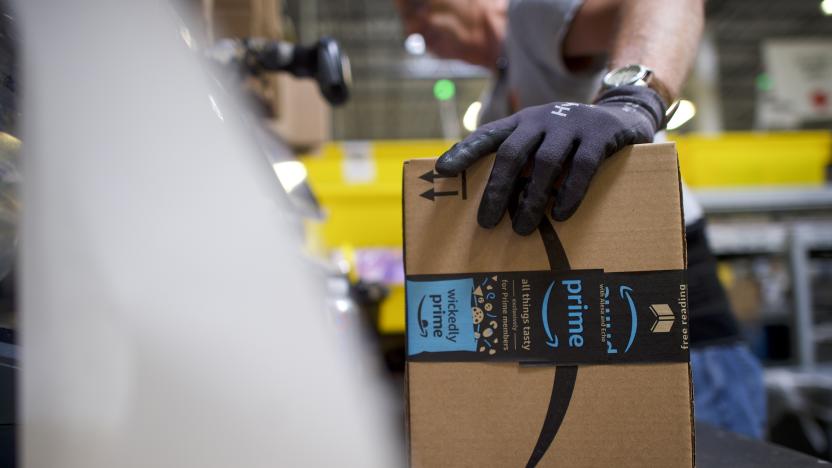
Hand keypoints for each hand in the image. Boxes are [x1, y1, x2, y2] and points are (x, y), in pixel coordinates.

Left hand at [436, 85, 666, 234]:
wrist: (623, 113)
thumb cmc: (571, 138)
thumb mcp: (541, 139)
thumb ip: (520, 159)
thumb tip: (494, 202)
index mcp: (523, 121)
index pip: (487, 135)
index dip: (464, 151)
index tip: (442, 170)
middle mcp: (542, 119)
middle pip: (512, 154)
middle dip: (497, 190)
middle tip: (486, 222)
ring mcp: (572, 124)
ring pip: (546, 163)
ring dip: (531, 199)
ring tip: (521, 229)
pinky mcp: (600, 135)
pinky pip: (582, 166)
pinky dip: (570, 193)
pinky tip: (560, 215)